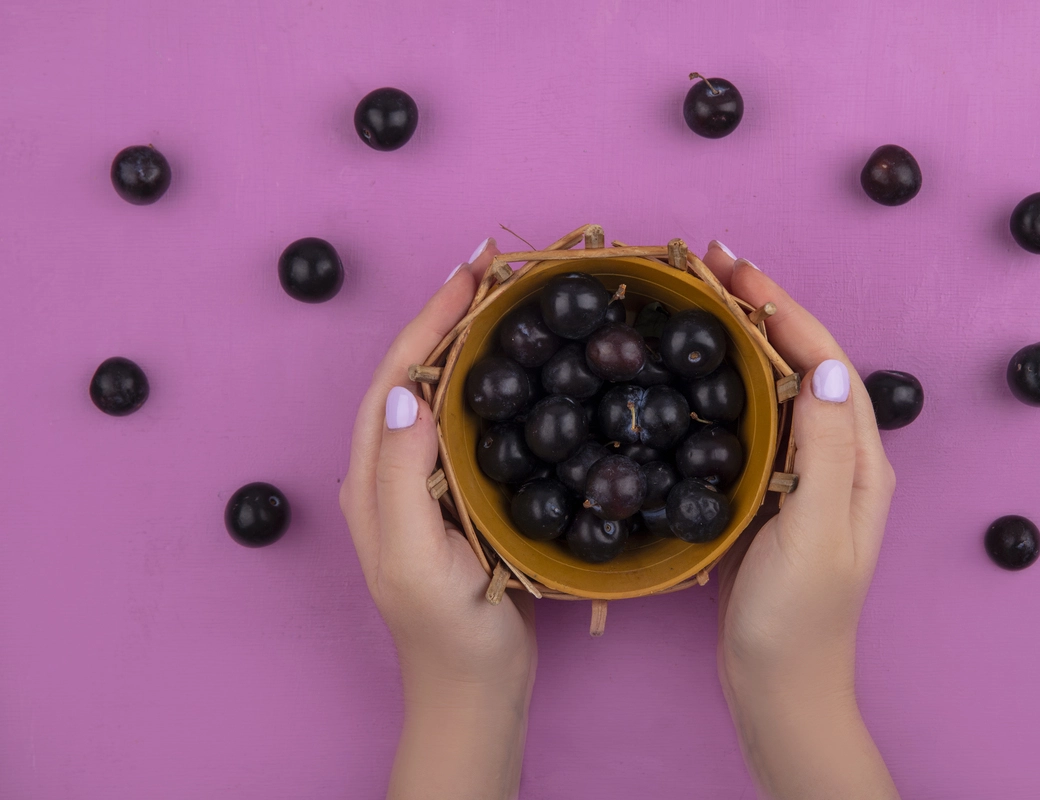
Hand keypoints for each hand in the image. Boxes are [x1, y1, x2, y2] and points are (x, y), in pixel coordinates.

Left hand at [340, 239, 534, 799]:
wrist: (474, 691)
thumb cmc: (446, 633)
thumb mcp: (417, 559)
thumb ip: (401, 479)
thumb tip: (406, 394)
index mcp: (372, 479)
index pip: (396, 380)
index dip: (429, 322)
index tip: (471, 275)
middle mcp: (391, 471)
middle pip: (415, 375)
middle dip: (447, 316)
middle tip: (493, 268)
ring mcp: (425, 484)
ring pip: (442, 394)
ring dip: (468, 341)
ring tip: (505, 298)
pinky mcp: (459, 497)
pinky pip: (470, 423)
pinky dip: (490, 383)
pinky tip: (519, 368)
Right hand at [701, 243, 898, 798]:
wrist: (778, 688)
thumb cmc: (797, 621)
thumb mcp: (815, 535)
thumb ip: (826, 452)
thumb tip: (827, 366)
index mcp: (860, 462)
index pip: (826, 362)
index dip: (784, 309)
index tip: (735, 269)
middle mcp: (839, 459)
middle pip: (804, 363)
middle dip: (763, 307)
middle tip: (710, 264)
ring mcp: (804, 476)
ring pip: (777, 387)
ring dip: (744, 336)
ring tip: (702, 298)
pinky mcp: (772, 494)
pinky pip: (753, 421)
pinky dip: (728, 381)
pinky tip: (698, 371)